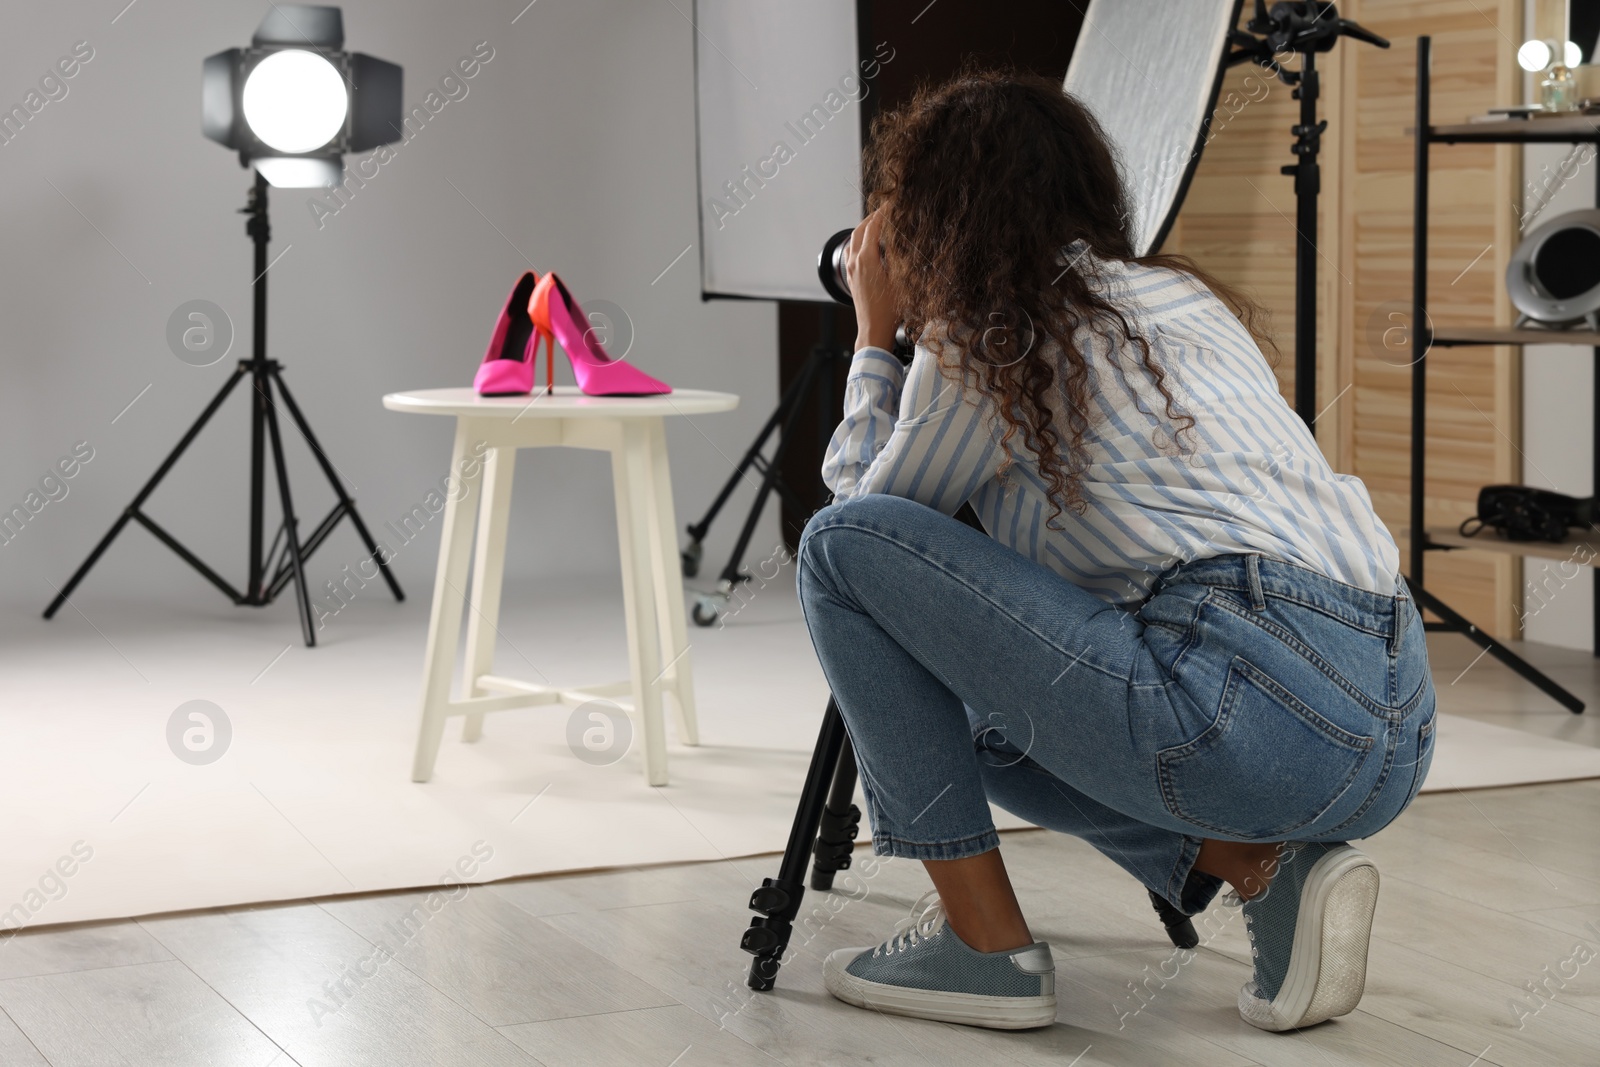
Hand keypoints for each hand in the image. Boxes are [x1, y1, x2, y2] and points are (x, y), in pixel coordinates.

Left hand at [844, 208, 898, 351]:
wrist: (873, 329)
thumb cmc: (889, 309)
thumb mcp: (899, 279)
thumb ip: (898, 255)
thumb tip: (900, 237)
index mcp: (866, 259)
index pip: (873, 226)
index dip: (883, 213)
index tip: (892, 203)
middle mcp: (855, 261)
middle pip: (860, 229)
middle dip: (872, 217)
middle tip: (885, 210)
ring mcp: (850, 269)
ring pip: (854, 240)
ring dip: (865, 229)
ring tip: (878, 224)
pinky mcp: (851, 277)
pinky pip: (852, 251)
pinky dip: (860, 241)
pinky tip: (869, 245)